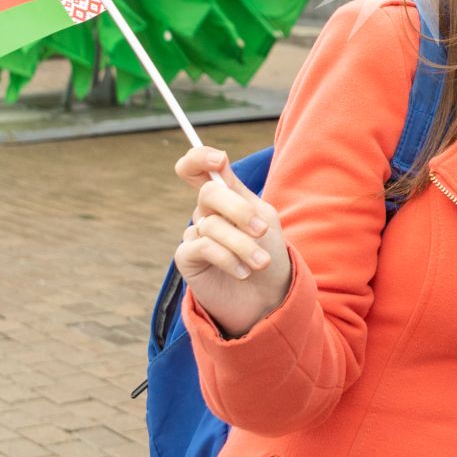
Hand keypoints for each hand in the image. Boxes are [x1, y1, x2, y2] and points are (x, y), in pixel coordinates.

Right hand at [173, 146, 292, 339]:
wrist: (270, 297)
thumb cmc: (270, 255)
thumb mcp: (263, 218)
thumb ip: (240, 193)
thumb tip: (218, 164)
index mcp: (225, 197)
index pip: (198, 167)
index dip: (200, 158)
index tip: (219, 161)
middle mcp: (206, 212)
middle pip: (208, 193)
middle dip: (239, 211)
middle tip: (262, 231)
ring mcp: (194, 235)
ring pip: (211, 224)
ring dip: (242, 245)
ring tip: (260, 263)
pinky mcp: (187, 259)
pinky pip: (203, 247)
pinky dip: (228, 258)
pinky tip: (242, 272)